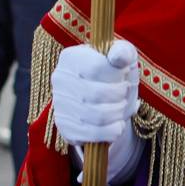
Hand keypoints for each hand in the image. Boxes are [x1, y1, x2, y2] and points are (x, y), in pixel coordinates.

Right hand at [51, 40, 142, 183]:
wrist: (107, 98)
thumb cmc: (116, 72)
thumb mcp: (123, 56)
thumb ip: (123, 52)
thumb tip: (118, 56)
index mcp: (71, 57)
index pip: (96, 68)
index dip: (116, 74)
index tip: (124, 73)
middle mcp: (59, 79)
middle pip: (96, 94)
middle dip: (119, 95)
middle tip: (125, 92)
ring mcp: (59, 105)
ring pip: (96, 116)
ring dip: (118, 113)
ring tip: (121, 106)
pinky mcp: (65, 127)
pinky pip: (92, 134)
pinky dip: (112, 131)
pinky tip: (118, 124)